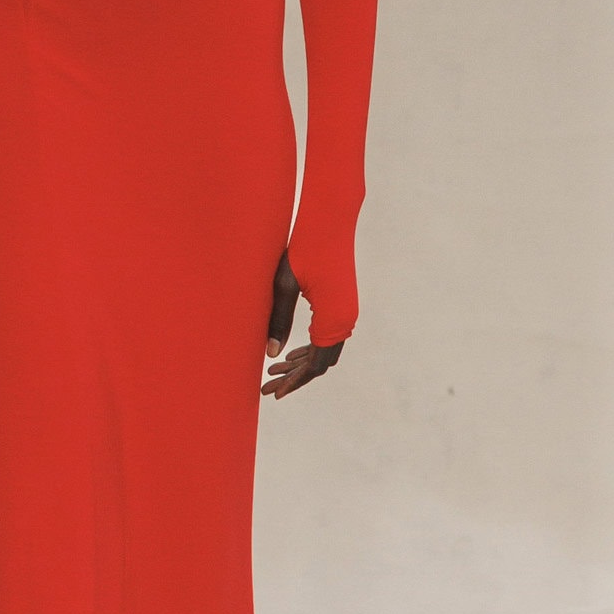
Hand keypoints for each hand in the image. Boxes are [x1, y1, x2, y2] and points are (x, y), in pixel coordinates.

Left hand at [261, 248, 343, 399]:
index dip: (294, 382)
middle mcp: (345, 319)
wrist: (329, 220)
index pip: (315, 365)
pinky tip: (289, 354)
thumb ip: (278, 321)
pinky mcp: (342, 304)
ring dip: (300, 364)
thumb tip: (270, 355)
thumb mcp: (284, 286)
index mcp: (334, 319)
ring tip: (272, 372)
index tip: (273, 394)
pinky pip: (327, 336)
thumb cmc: (304, 249)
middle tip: (267, 388)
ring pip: (323, 351)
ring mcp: (346, 312)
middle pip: (320, 363)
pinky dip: (308, 349)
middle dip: (294, 378)